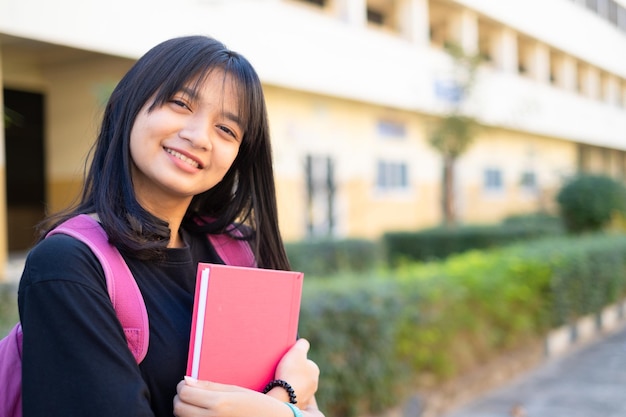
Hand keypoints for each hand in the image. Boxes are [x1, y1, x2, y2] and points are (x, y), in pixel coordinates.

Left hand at [174, 377, 290, 416]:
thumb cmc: (257, 405)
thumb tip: (186, 381)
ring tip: (197, 404)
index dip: (182, 386)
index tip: (188, 383)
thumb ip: (209, 386)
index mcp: (219, 403)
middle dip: (180, 398)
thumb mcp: (235, 390)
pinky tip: (203, 414)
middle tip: (190, 393)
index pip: (185, 393)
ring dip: (184, 410)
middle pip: (178, 408)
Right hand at [272, 338, 319, 407]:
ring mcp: (307, 395)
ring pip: (298, 385)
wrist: (285, 395)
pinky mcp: (299, 403)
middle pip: (302, 374)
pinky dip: (288, 392)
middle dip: (294, 373)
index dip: (295, 360)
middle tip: (284, 371)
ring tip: (281, 381)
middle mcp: (314, 383)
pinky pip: (293, 395)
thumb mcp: (297, 351)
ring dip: (291, 383)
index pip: (305, 362)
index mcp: (315, 370)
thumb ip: (302, 344)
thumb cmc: (291, 372)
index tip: (288, 362)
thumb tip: (304, 342)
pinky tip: (282, 390)